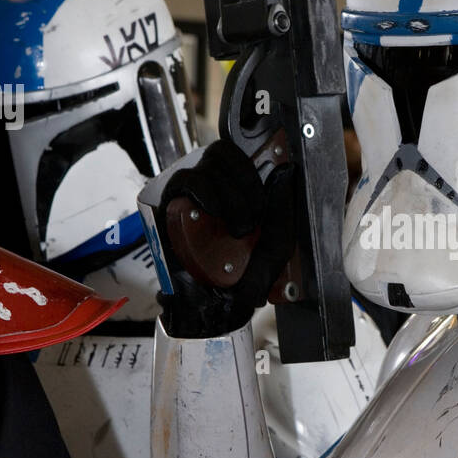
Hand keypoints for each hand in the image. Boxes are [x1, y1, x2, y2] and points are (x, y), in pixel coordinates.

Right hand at [158, 139, 295, 337]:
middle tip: (254, 216)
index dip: (255, 152)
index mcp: (236, 191)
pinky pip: (188, 181)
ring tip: (239, 226)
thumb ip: (283, 209)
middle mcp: (212, 188)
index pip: (240, 152)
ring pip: (209, 164)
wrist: (216, 305)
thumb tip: (285, 171)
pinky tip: (216, 213)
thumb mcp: (276, 245)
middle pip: (224, 152)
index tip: (272, 176)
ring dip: (232, 193)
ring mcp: (190, 195)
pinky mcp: (171, 206)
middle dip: (246, 182)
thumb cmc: (244, 276)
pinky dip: (207, 192)